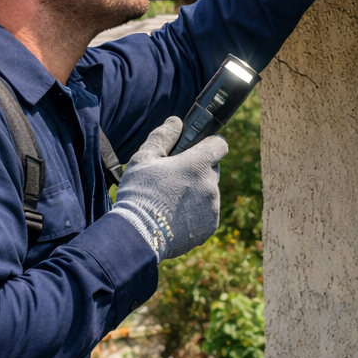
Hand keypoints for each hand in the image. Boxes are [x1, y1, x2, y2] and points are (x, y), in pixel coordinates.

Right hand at [112, 116, 226, 260]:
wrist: (138, 235)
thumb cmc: (139, 193)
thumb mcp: (144, 158)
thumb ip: (163, 136)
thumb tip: (176, 122)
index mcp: (198, 164)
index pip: (219, 145)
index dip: (208, 145)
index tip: (196, 150)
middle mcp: (211, 185)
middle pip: (212, 170)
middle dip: (198, 172)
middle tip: (173, 180)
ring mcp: (213, 207)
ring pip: (209, 193)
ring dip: (196, 194)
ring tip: (170, 202)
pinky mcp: (210, 227)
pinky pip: (207, 214)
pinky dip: (196, 214)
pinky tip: (175, 217)